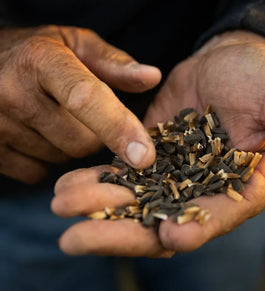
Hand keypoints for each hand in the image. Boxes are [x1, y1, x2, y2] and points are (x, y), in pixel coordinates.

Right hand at [0, 26, 159, 182]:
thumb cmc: (37, 54)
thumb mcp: (74, 45)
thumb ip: (114, 63)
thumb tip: (153, 77)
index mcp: (42, 61)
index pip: (86, 99)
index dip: (118, 129)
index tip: (144, 157)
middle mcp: (12, 93)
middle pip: (82, 142)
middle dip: (93, 135)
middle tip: (77, 112)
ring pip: (62, 159)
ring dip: (68, 145)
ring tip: (51, 118)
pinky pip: (37, 173)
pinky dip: (44, 160)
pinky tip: (34, 135)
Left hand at [51, 30, 264, 255]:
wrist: (224, 64)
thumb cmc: (259, 76)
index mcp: (237, 186)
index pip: (216, 216)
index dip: (196, 229)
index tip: (170, 237)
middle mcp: (199, 190)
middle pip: (161, 221)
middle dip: (120, 232)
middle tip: (74, 240)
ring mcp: (170, 176)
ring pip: (132, 201)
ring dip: (96, 206)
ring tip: (60, 203)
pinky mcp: (147, 157)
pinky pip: (120, 175)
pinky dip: (95, 181)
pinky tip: (66, 185)